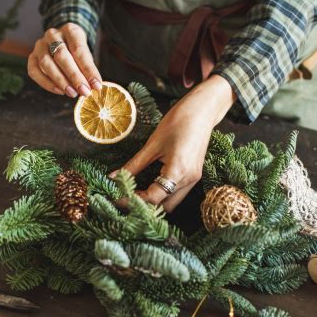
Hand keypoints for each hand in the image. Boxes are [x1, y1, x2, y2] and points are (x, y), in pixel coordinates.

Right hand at [27, 23, 102, 97]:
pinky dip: (46, 83)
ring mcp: (40, 45)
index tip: (96, 84)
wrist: (63, 42)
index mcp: (70, 30)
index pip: (79, 49)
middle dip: (74, 76)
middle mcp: (53, 35)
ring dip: (60, 81)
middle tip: (84, 91)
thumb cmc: (77, 51)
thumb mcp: (86, 54)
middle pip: (61, 55)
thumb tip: (94, 86)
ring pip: (46, 63)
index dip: (88, 69)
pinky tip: (60, 91)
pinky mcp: (32, 56)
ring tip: (72, 93)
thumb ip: (88, 69)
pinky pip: (34, 71)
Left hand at [112, 75, 235, 211]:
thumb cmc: (177, 121)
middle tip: (124, 195)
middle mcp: (188, 180)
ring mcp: (193, 179)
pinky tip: (150, 185)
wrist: (202, 110)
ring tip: (135, 192)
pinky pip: (177, 193)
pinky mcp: (194, 176)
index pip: (153, 197)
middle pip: (163, 206)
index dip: (133, 200)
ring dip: (154, 202)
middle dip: (143, 205)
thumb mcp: (152, 144)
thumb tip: (114, 177)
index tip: (117, 197)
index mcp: (178, 171)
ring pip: (171, 203)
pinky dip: (163, 194)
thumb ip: (134, 165)